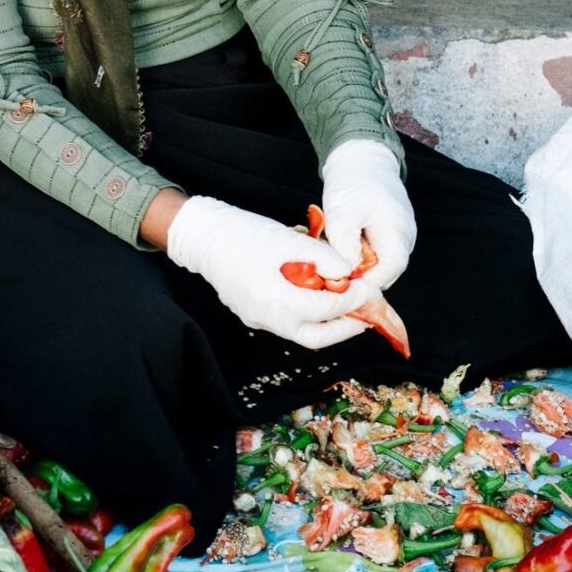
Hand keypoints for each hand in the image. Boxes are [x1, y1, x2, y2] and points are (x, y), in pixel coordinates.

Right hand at [166, 195, 375, 348]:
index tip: (369, 288)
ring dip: (328, 321)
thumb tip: (348, 274)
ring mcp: (257, 319)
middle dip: (346, 326)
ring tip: (345, 302)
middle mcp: (267, 318)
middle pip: (317, 337)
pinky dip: (308, 314)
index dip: (353, 301)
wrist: (203, 236)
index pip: (326, 311)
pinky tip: (317, 295)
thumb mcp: (289, 240)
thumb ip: (323, 258)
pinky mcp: (252, 314)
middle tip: (365, 311)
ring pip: (302, 332)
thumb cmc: (244, 233)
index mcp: (276, 301)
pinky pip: (287, 322)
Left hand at [320, 138, 416, 291]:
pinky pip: (373, 249)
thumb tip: (345, 274)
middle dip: (358, 273)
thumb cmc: (354, 180)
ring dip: (355, 260)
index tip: (341, 280)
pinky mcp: (386, 229)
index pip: (390, 271)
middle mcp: (403, 236)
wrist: (360, 154)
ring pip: (377, 260)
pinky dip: (356, 249)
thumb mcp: (343, 214)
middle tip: (332, 264)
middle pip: (384, 270)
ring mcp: (397, 233)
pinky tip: (341, 238)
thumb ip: (345, 248)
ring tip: (335, 246)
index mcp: (398, 233)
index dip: (366, 281)